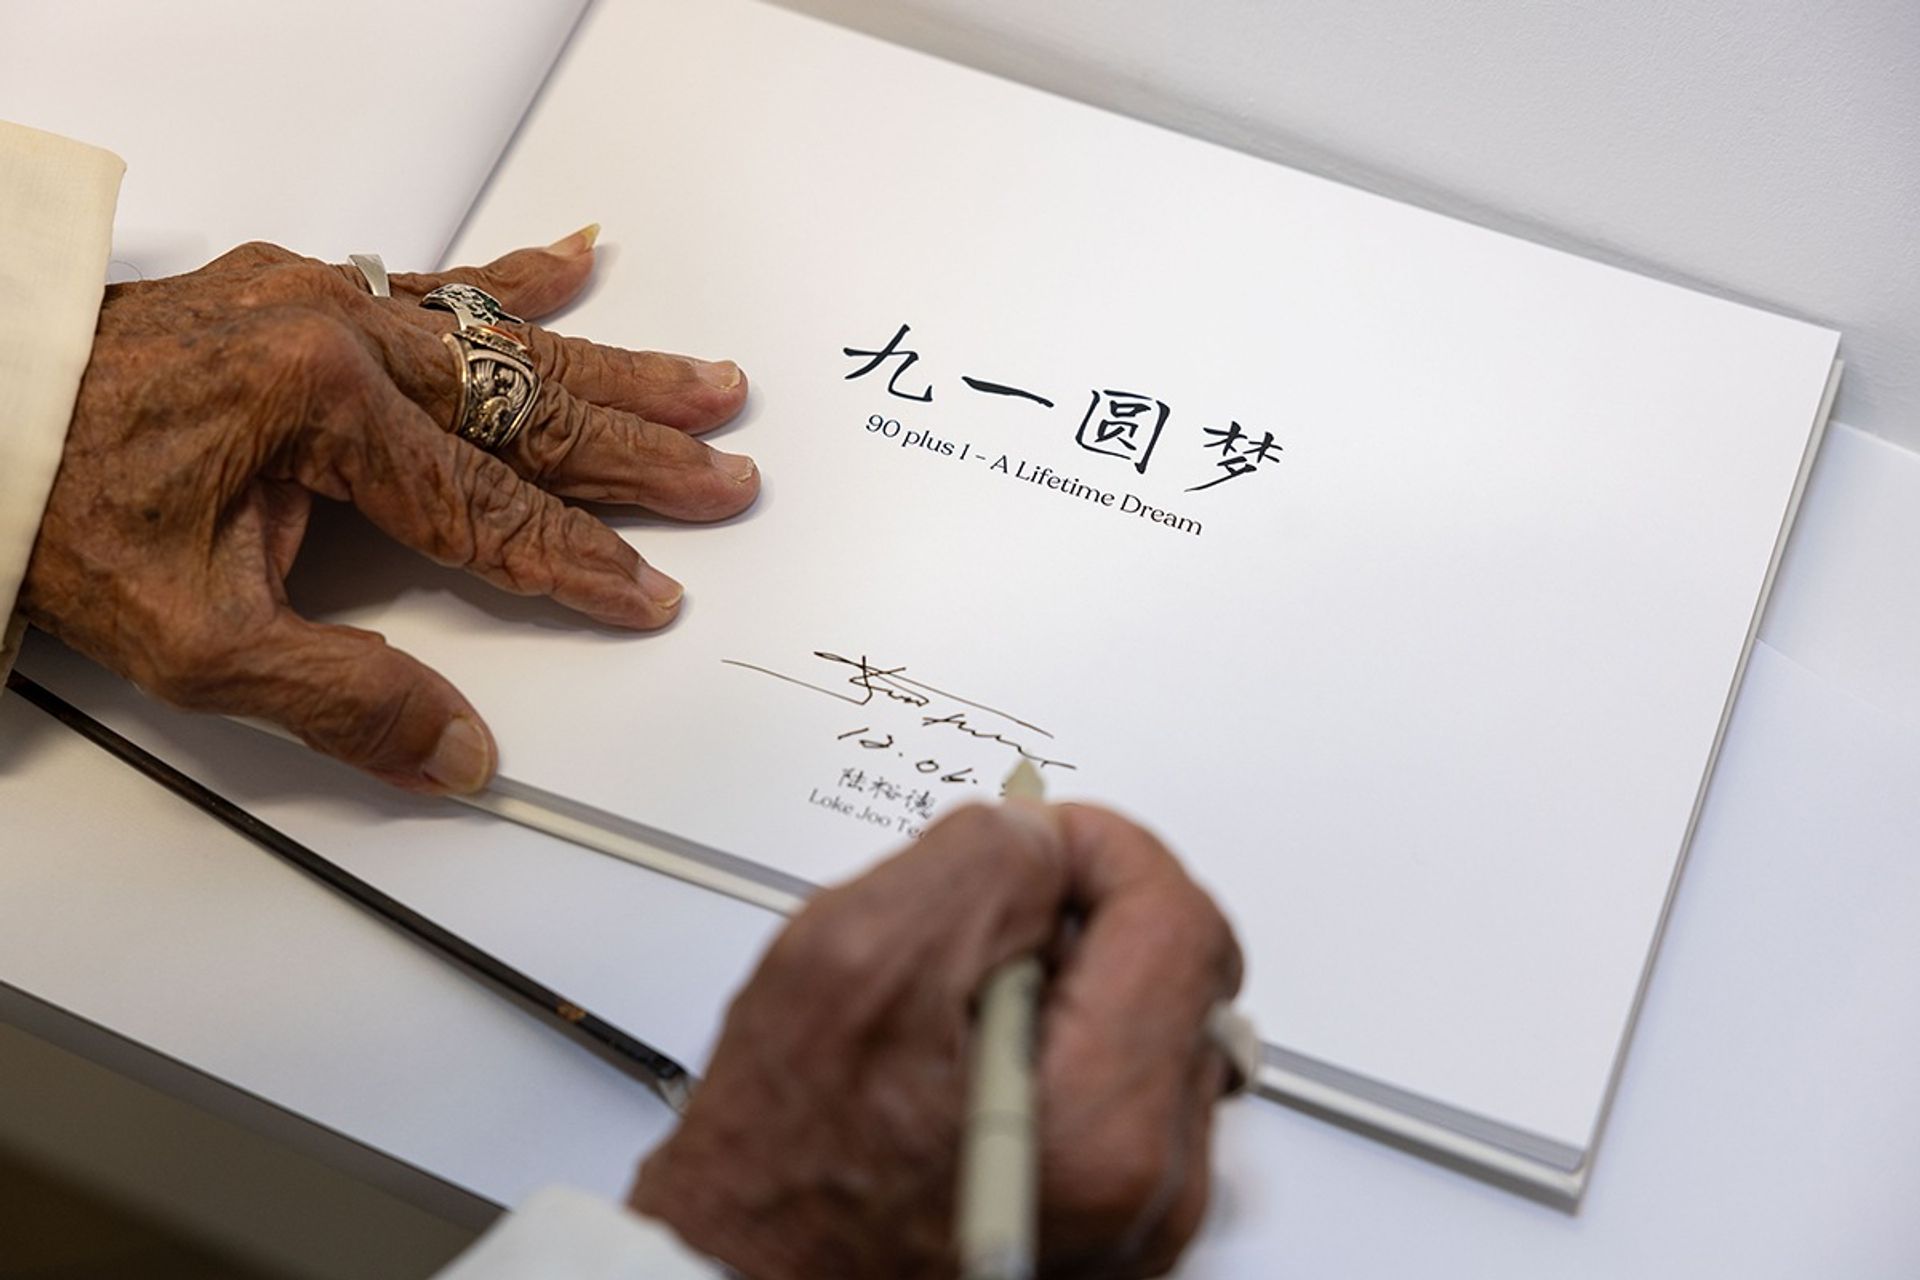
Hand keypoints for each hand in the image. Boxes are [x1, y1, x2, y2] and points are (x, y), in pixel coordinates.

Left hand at [20, 231, 753, 792]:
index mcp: (326, 411)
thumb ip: (343, 699)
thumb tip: (460, 753)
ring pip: (504, 340)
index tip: (650, 594)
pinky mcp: (302, 292)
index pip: (491, 510)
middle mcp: (341, 336)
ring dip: (612, 366)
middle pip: (527, 409)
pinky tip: (578, 257)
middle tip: (727, 474)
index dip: (579, 563)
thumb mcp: (198, 643)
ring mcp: (324, 302)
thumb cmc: (65, 515)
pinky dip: (512, 277)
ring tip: (704, 381)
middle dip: (638, 451)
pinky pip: (433, 278)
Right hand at [629, 803, 1242, 1278]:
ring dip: (1073, 981)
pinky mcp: (1118, 1222)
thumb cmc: (778, 1170)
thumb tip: (1040, 838)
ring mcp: (1140, 1213)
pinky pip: (1129, 1090)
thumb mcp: (847, 962)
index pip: (1178, 917)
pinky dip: (1067, 1046)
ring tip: (960, 1007)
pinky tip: (975, 1060)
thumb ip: (972, 865)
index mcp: (1101, 1120)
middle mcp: (1148, 1183)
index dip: (1100, 847)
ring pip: (1156, 1024)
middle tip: (979, 925)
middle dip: (1084, 915)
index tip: (1032, 842)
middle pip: (1182, 970)